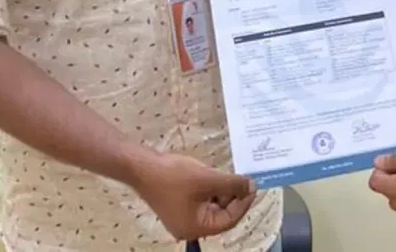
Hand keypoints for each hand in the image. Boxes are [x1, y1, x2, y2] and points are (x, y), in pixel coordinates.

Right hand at [135, 152, 256, 240]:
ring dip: (223, 192)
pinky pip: (201, 201)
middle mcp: (189, 228)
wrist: (141, 166)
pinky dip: (211, 190)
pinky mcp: (178, 205)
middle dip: (234, 197)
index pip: (228, 220)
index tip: (254, 185)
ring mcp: (182, 217)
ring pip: (212, 206)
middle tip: (246, 179)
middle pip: (220, 215)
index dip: (243, 202)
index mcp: (196, 228)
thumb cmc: (174, 176)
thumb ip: (231, 184)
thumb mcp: (207, 179)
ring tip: (233, 176)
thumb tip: (251, 186)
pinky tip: (217, 177)